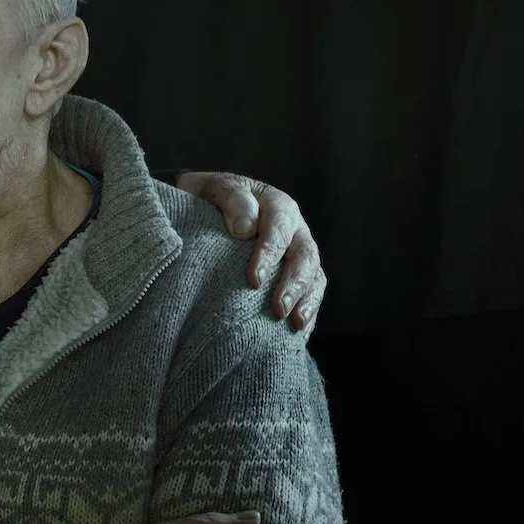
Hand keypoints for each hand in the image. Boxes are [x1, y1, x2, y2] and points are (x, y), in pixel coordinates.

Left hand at [175, 171, 324, 337]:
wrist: (208, 205)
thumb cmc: (210, 198)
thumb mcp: (214, 189)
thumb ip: (231, 200)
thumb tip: (244, 230)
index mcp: (277, 206)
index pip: (278, 230)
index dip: (269, 255)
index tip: (254, 280)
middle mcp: (295, 229)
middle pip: (305, 257)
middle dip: (294, 285)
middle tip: (278, 310)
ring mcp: (299, 253)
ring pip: (315, 277)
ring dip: (307, 301)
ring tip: (295, 325)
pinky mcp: (297, 274)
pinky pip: (312, 294)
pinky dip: (309, 313)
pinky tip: (299, 334)